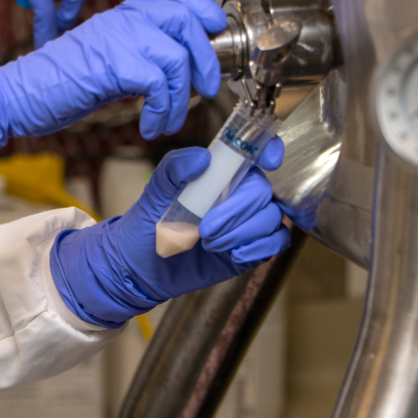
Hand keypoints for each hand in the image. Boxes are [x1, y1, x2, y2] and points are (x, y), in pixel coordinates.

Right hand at [0, 0, 226, 146]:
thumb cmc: (57, 85)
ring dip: (183, 95)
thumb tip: (179, 69)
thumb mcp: (104, 58)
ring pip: (176, 54)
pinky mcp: (111, 64)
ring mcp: (115, 37)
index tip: (213, 28)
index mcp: (119, 13)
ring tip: (170, 117)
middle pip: (185, 19)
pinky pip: (158, 83)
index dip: (199, 4)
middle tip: (206, 87)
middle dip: (205, 57)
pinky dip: (163, 110)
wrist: (17, 95)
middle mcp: (120, 17)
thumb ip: (136, 52)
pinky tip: (151, 126)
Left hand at [49, 142, 288, 327]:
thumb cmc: (147, 224)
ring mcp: (246, 223)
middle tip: (205, 229)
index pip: (255, 154)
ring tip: (209, 243)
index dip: (271, 151)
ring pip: (271, 218)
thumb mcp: (153, 194)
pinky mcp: (249, 249)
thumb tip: (202, 158)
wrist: (141, 266)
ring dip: (243, 232)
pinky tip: (235, 255)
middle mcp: (237, 195)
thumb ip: (172, 170)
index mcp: (218, 174)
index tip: (268, 163)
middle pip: (263, 192)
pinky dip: (260, 247)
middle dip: (237, 210)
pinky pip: (276, 242)